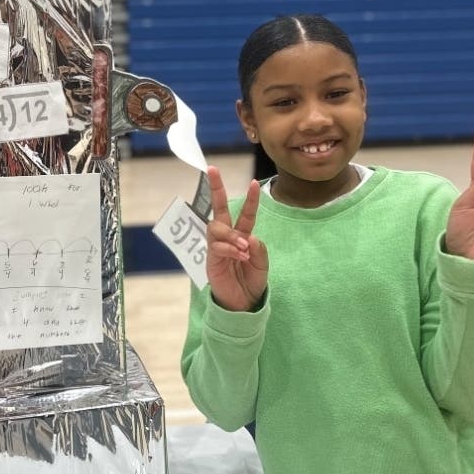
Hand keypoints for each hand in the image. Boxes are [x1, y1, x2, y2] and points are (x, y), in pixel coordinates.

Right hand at [205, 166, 268, 311]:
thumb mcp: (262, 264)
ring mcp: (217, 247)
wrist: (242, 303)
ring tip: (243, 246)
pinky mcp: (211, 259)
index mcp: (243, 235)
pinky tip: (239, 255)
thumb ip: (258, 250)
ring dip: (231, 234)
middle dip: (215, 188)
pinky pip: (216, 246)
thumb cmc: (251, 281)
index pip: (246, 213)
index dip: (251, 199)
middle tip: (212, 169)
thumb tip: (248, 237)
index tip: (255, 182)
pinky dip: (229, 248)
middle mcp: (228, 237)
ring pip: (216, 227)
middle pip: (218, 208)